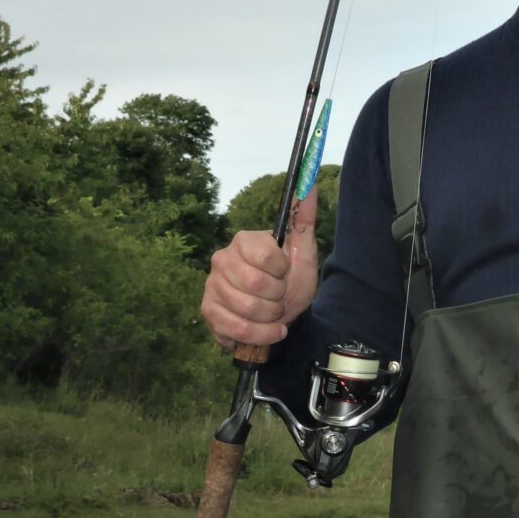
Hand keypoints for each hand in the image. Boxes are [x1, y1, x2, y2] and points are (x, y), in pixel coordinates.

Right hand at [200, 190, 320, 351]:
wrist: (282, 313)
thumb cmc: (291, 279)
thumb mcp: (303, 250)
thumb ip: (304, 218)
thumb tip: (310, 182)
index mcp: (244, 240)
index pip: (265, 256)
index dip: (282, 271)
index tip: (285, 273)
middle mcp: (221, 259)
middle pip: (255, 286)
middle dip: (277, 299)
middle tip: (279, 296)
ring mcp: (211, 286)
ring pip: (247, 310)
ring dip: (271, 318)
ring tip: (274, 313)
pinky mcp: (208, 312)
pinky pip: (235, 329)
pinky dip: (260, 335)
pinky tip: (269, 331)